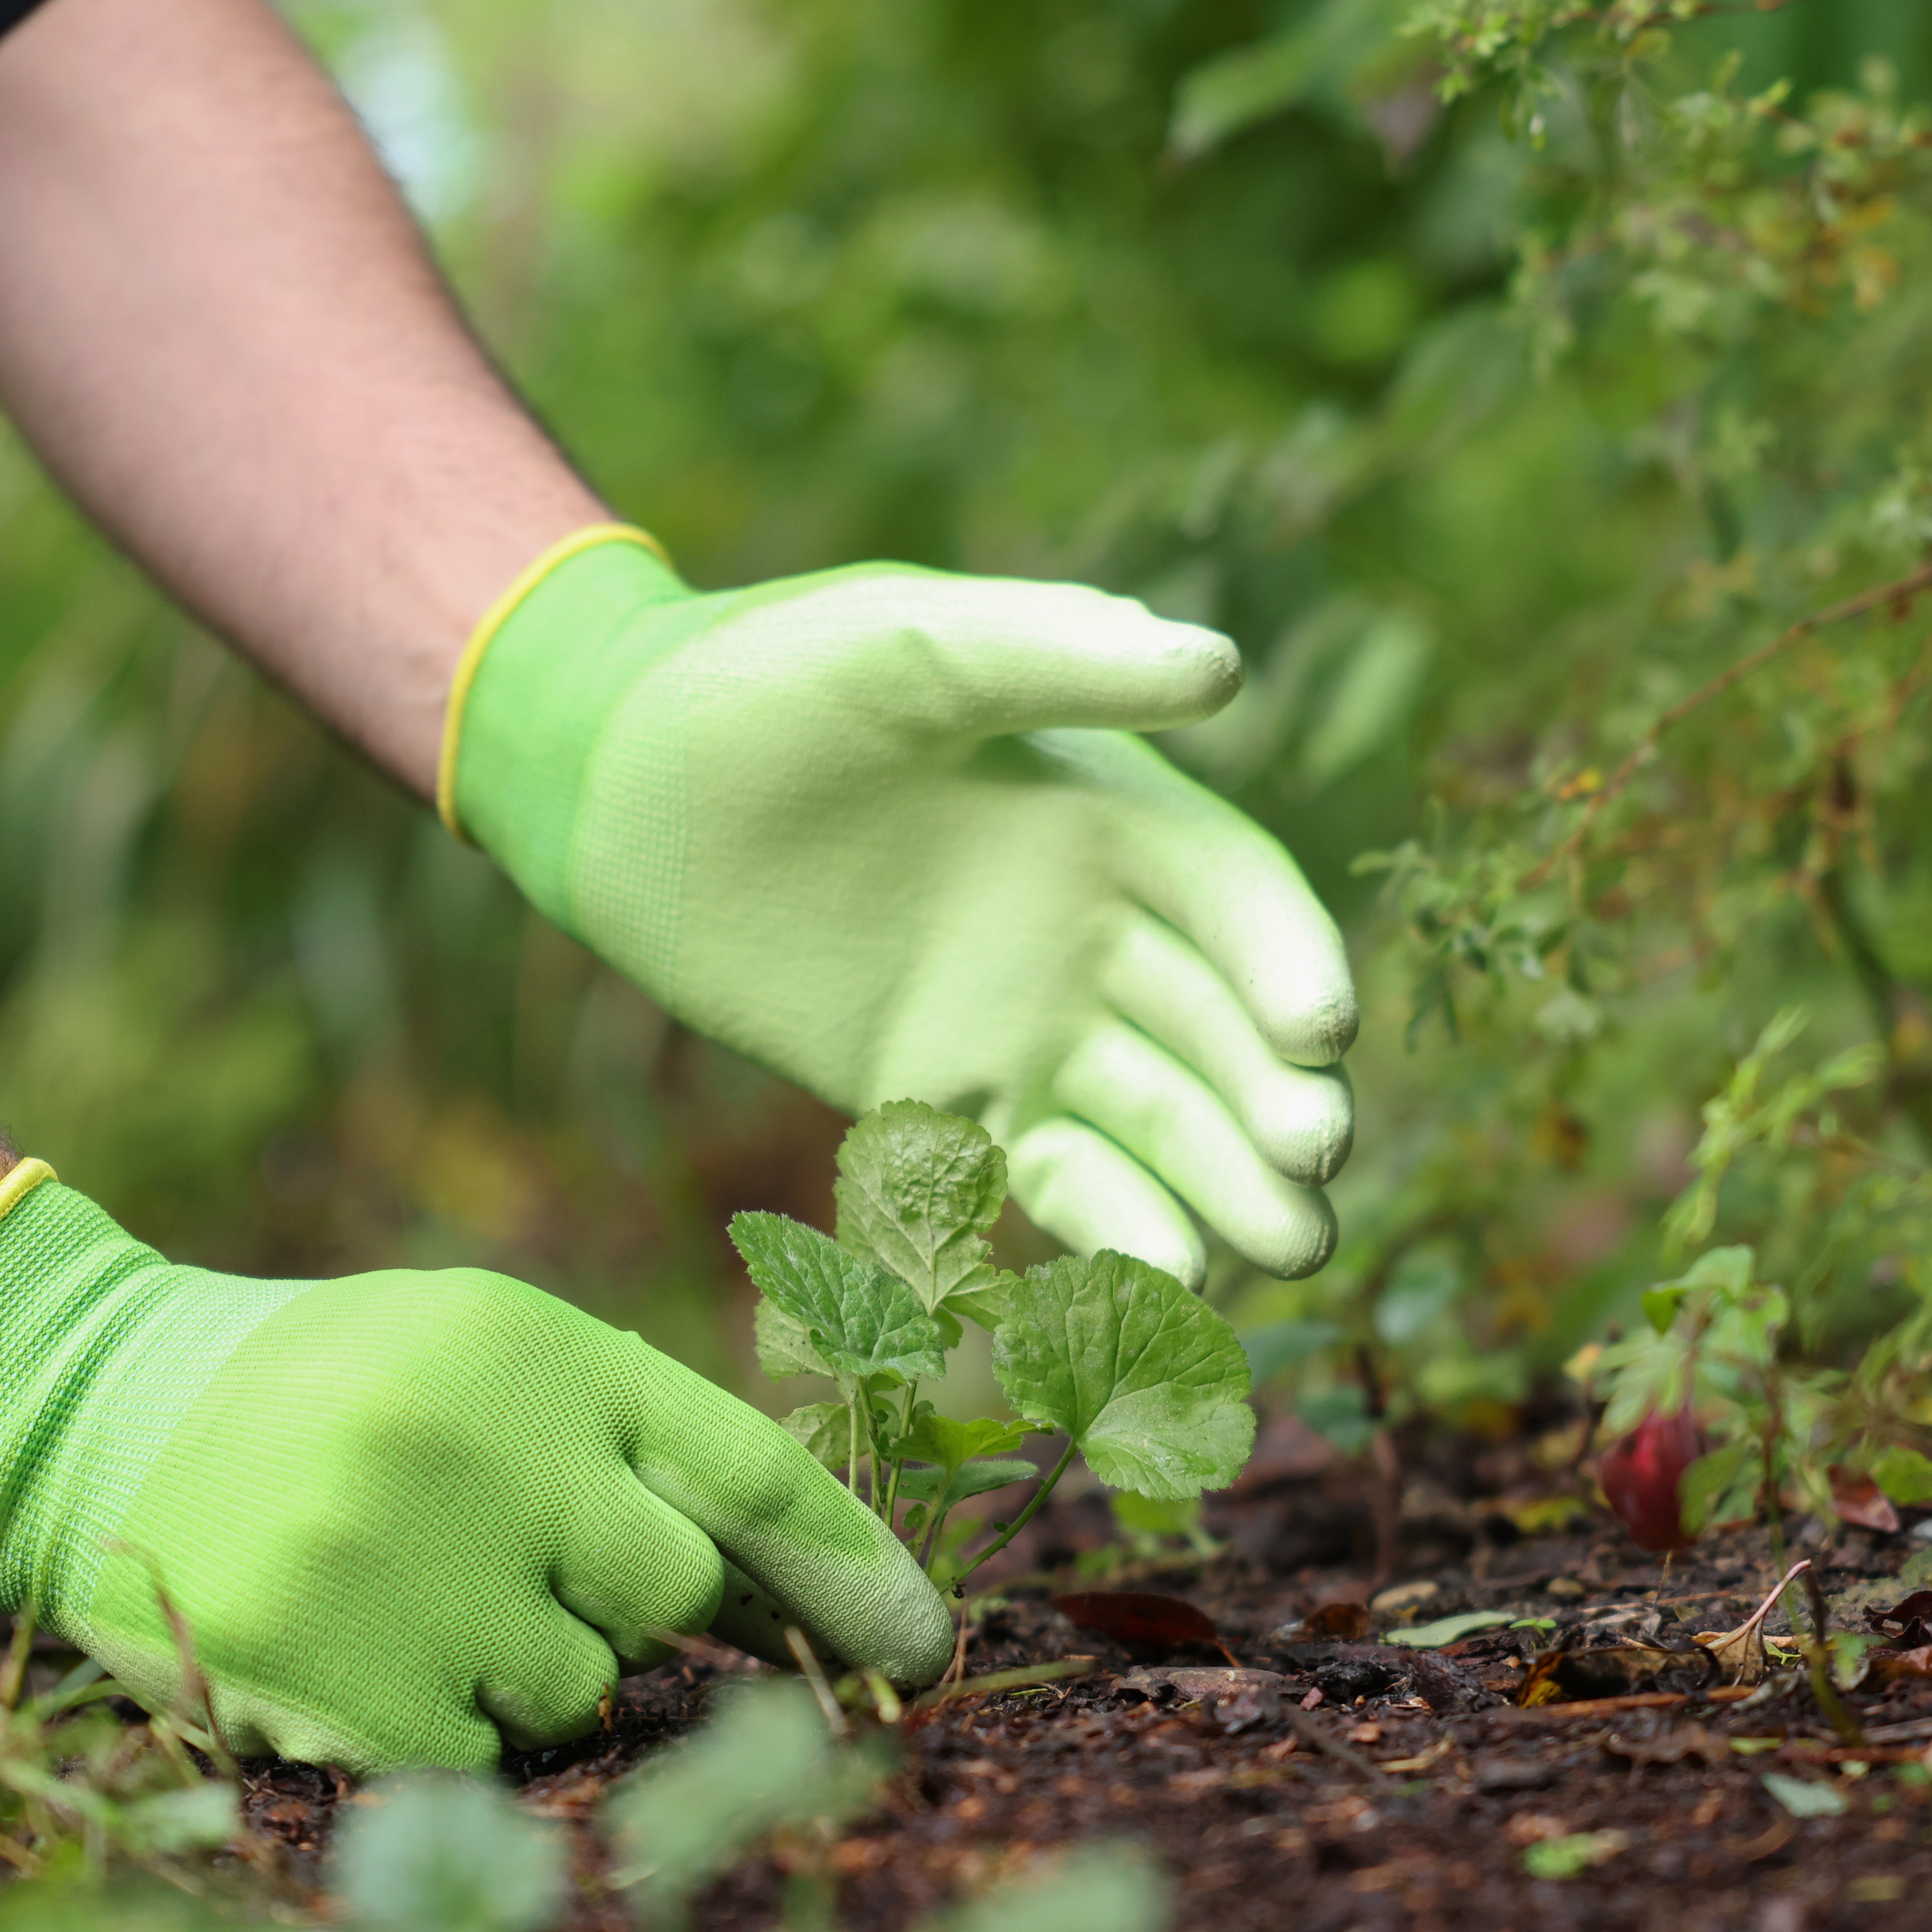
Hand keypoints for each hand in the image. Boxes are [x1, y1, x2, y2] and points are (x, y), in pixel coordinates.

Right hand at [0, 1170, 950, 1769]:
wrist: (84, 1405)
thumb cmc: (317, 1387)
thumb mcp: (478, 1359)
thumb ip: (626, 1448)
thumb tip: (809, 1595)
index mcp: (541, 1351)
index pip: (752, 1473)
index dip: (857, 1572)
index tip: (927, 1646)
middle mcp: (487, 1446)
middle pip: (677, 1597)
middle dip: (626, 1607)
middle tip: (518, 1570)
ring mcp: (404, 1564)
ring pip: (576, 1693)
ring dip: (519, 1673)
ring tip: (406, 1594)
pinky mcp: (326, 1674)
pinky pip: (471, 1760)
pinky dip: (437, 1732)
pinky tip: (356, 1654)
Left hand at [450, 538, 1354, 1285]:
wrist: (616, 778)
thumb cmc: (765, 680)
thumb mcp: (910, 644)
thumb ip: (1057, 657)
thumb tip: (1217, 667)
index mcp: (1110, 811)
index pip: (1237, 899)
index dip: (1287, 962)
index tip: (1315, 1032)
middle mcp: (1089, 925)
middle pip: (1218, 1030)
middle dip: (1274, 1103)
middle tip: (1312, 1170)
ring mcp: (1018, 1020)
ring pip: (1156, 1122)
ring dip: (1223, 1189)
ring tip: (1279, 1255)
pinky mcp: (935, 1095)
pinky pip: (1042, 1177)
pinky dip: (1107, 1232)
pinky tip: (1158, 1287)